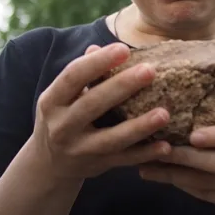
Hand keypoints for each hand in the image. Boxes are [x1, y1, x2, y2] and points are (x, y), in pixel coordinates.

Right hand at [29, 43, 172, 181]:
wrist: (48, 165)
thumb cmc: (62, 117)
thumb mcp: (62, 96)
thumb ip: (81, 74)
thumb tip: (97, 47)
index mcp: (51, 102)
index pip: (73, 77)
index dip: (98, 62)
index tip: (123, 48)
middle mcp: (62, 127)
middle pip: (93, 104)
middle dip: (122, 86)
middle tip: (150, 70)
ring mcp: (80, 150)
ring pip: (111, 138)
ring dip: (139, 126)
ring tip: (164, 113)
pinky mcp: (98, 166)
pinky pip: (125, 160)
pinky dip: (146, 154)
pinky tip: (166, 146)